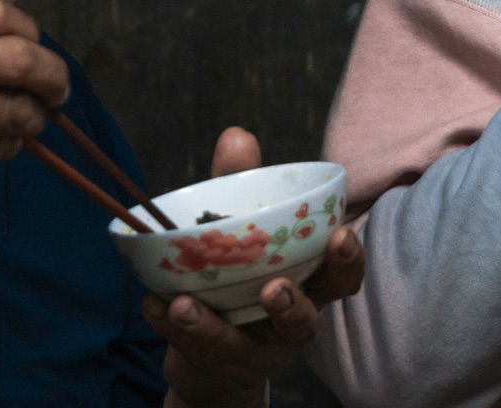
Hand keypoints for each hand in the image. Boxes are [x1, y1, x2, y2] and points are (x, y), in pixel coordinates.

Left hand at [146, 127, 366, 407]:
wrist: (210, 344)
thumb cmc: (238, 273)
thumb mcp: (241, 228)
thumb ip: (239, 185)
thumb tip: (237, 134)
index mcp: (307, 283)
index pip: (341, 276)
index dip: (348, 259)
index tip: (341, 236)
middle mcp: (288, 322)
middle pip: (305, 322)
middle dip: (292, 307)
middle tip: (273, 289)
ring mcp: (253, 351)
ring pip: (242, 348)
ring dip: (213, 327)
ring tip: (185, 304)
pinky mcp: (216, 366)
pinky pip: (192, 351)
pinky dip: (170, 327)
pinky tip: (152, 304)